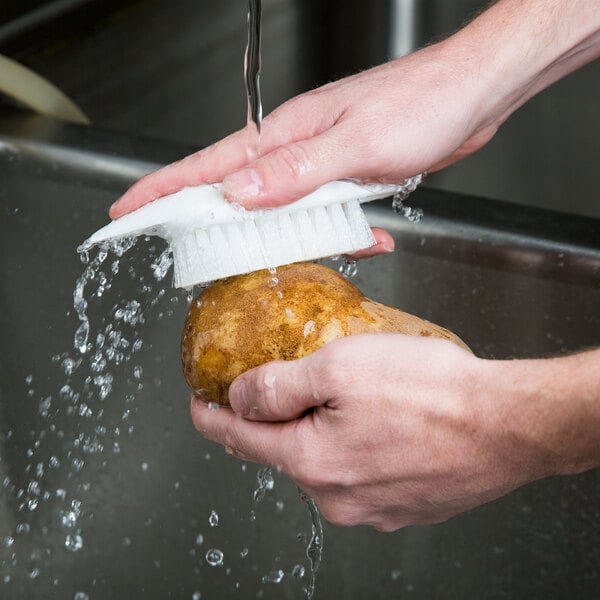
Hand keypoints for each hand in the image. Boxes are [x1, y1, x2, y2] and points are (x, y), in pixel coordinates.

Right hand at [110, 40, 496, 220]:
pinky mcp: (346, 177)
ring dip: (296, 237)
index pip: (207, 167)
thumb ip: (295, 172)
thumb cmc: (420, 104)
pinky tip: (369, 237)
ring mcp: (319, 165)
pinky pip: (329, 214)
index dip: (162, 191)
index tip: (127, 211)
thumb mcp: (354, 144)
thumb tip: (238, 193)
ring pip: (286, 212)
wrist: (471, 95)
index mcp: (284, 138)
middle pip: (238, 197)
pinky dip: (346, 231)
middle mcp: (295, 152)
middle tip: (200, 257)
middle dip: (218, 228)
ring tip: (311, 251)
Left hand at [190, 334, 559, 530]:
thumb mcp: (339, 365)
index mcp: (312, 462)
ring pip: (325, 460)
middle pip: (285, 450)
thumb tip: (239, 396)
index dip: (212, 417)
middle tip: (293, 379)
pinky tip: (382, 420)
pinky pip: (361, 471)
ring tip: (352, 396)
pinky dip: (357, 444)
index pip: (239, 440)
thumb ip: (278, 384)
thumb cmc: (433, 393)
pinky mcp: (402, 505)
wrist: (508, 424)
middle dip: (279, 417)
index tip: (199, 405)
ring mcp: (372, 507)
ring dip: (325, 429)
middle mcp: (337, 496)